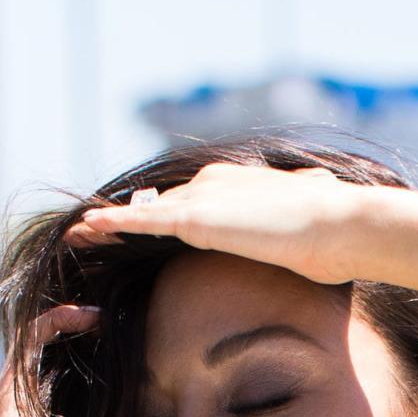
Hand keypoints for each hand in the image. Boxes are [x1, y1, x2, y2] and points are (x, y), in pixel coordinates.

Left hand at [67, 164, 389, 284]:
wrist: (337, 223)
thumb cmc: (332, 231)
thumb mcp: (310, 219)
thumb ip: (300, 216)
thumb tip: (324, 219)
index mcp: (234, 184)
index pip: (188, 200)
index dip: (161, 214)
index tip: (141, 226)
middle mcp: (212, 182)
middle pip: (159, 204)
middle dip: (128, 220)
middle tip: (94, 231)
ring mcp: (202, 197)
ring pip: (144, 213)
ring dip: (110, 224)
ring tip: (80, 234)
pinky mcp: (196, 219)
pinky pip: (143, 222)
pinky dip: (114, 224)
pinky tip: (88, 229)